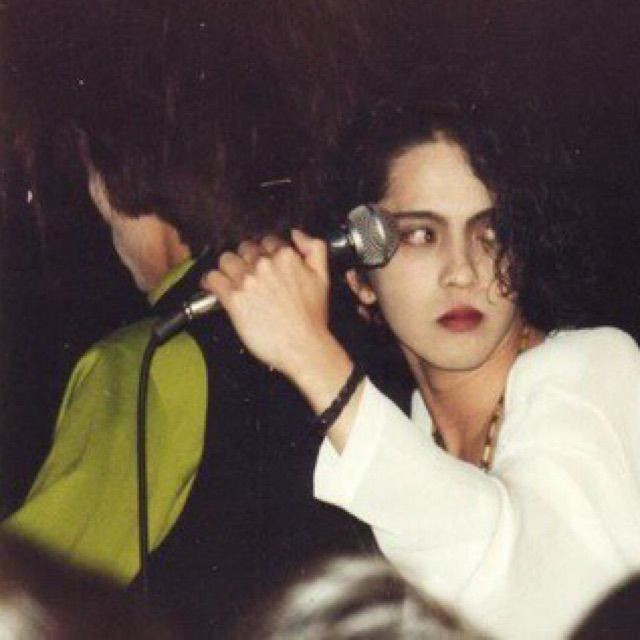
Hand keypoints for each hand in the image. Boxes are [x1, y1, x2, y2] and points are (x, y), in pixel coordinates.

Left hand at [202, 230, 342, 379]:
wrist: (303, 347)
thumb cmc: (311, 319)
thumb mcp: (323, 276)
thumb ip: (314, 248)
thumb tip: (297, 234)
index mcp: (286, 257)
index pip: (267, 241)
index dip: (264, 253)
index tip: (263, 264)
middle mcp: (265, 265)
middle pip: (244, 249)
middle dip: (246, 260)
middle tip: (249, 276)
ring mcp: (247, 280)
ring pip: (226, 260)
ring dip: (228, 269)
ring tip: (232, 282)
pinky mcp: (233, 298)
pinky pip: (213, 278)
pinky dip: (211, 282)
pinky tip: (215, 287)